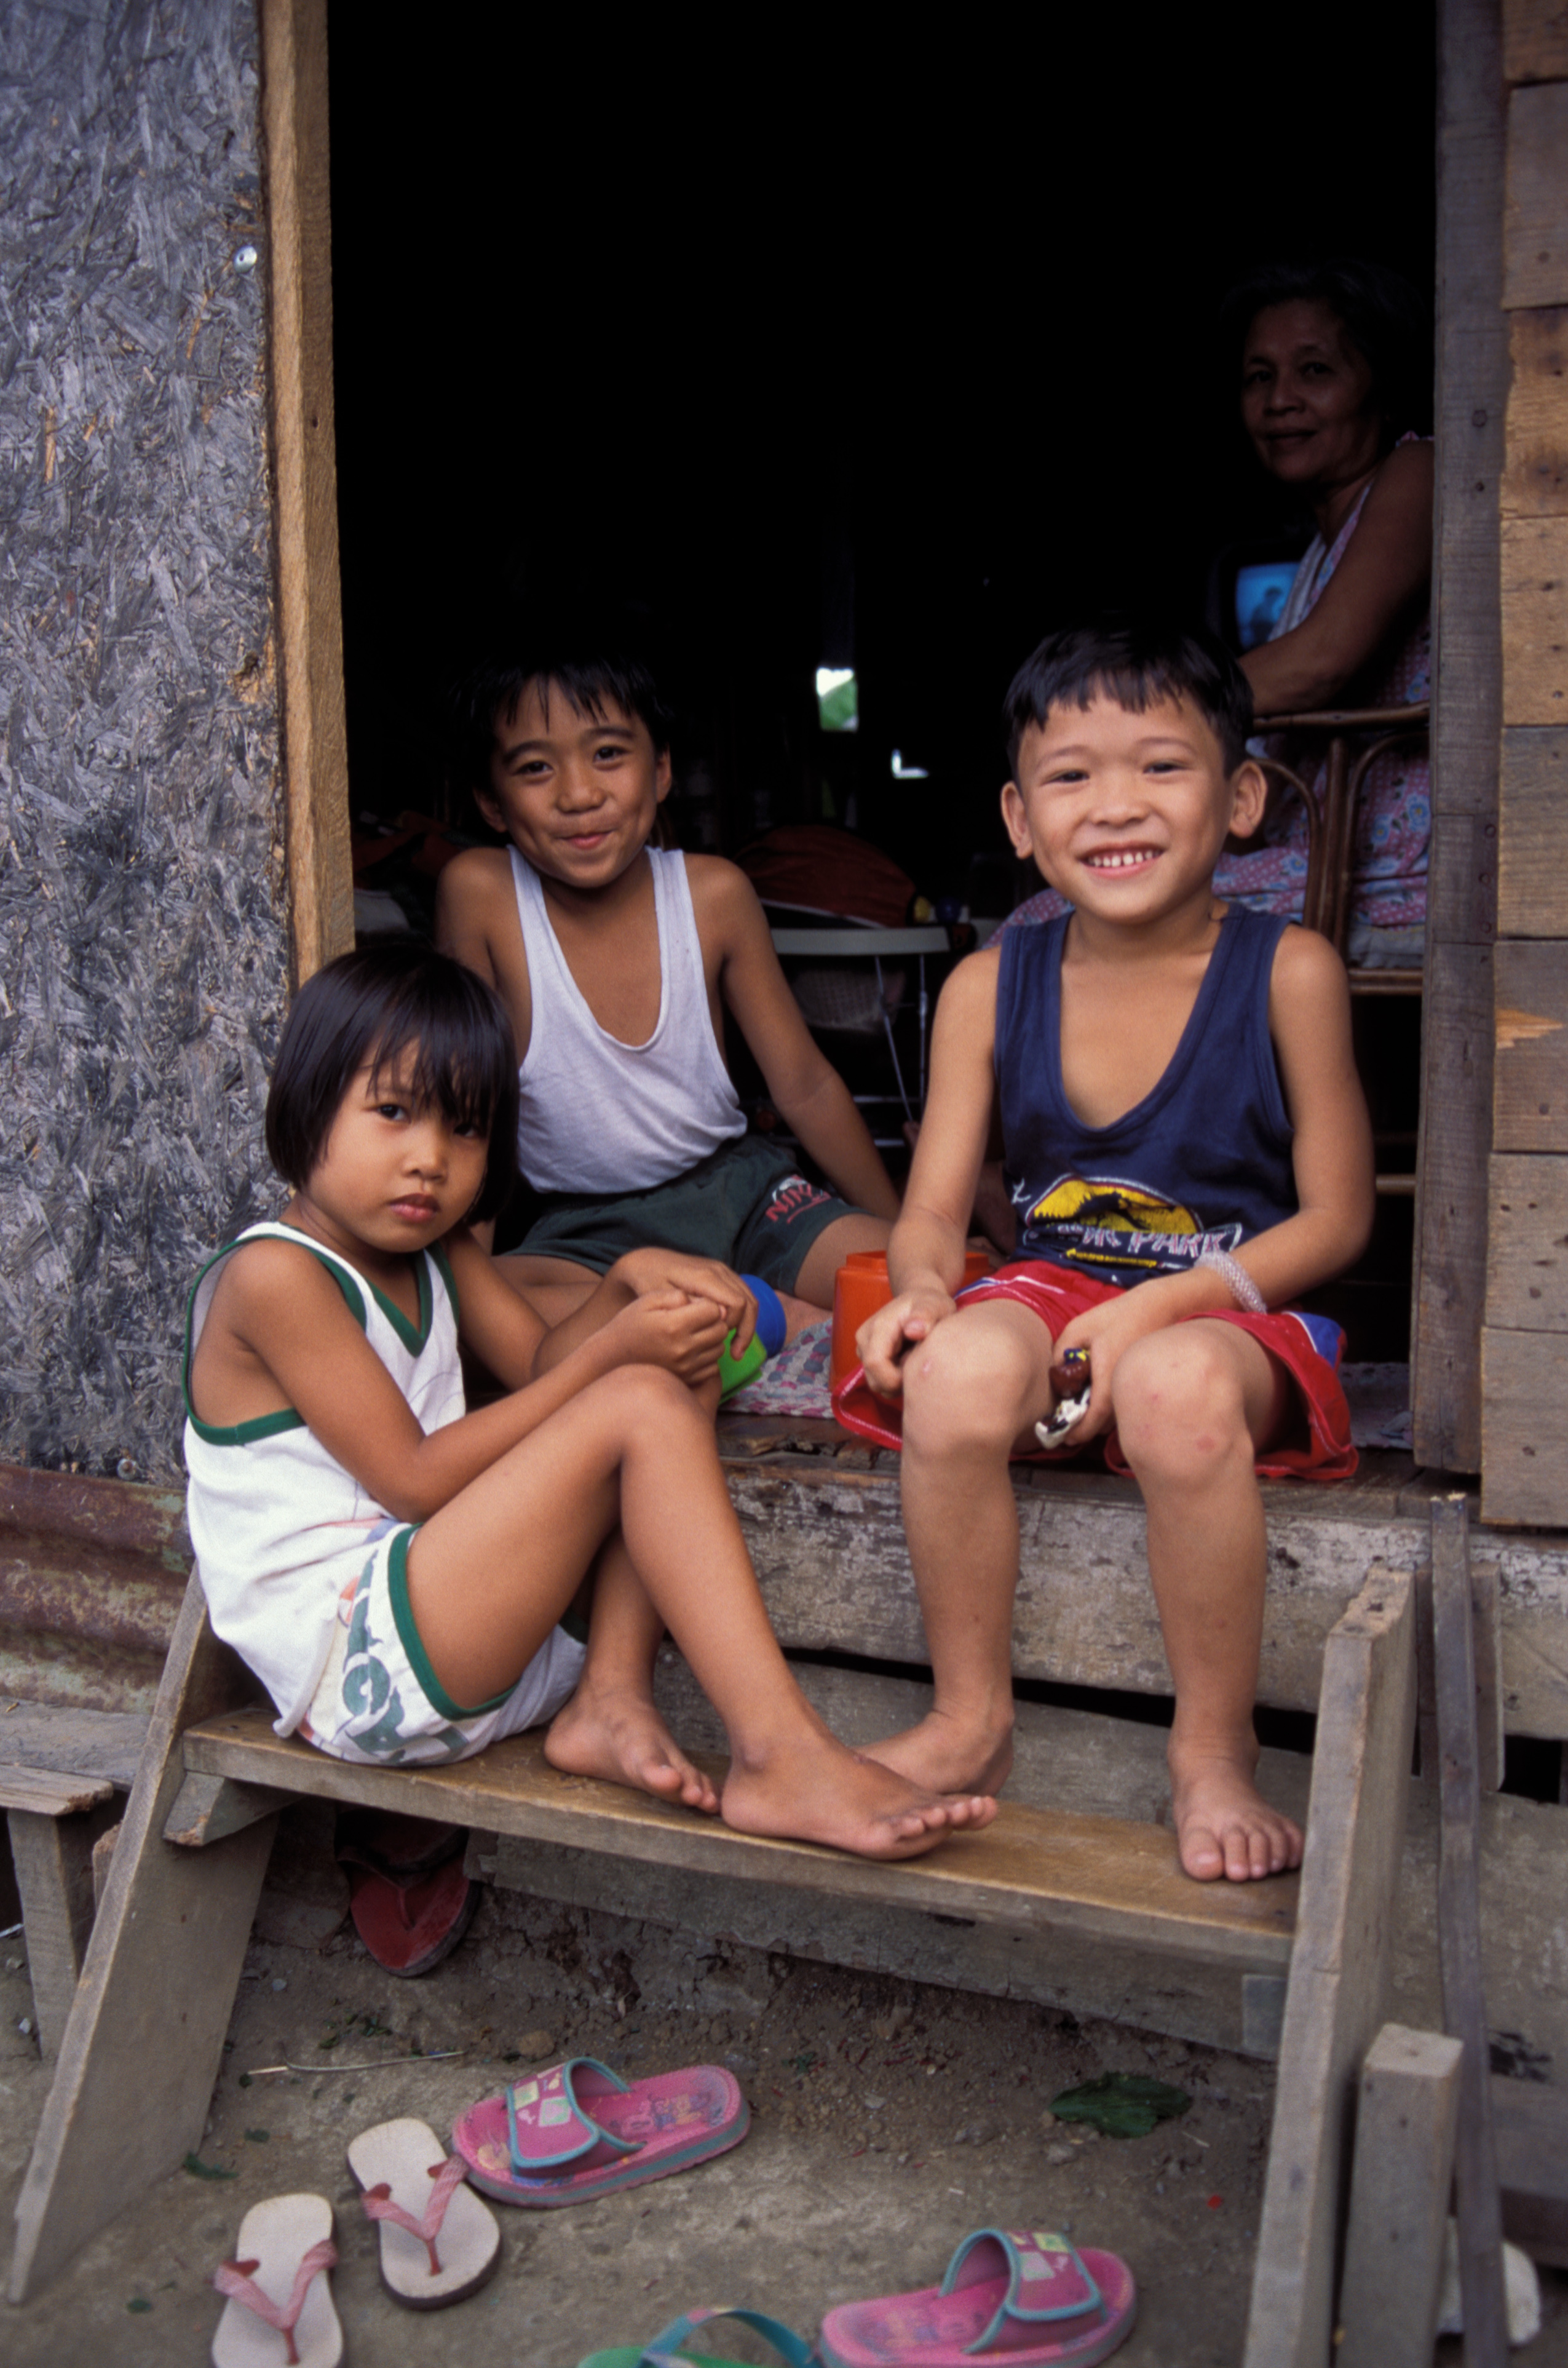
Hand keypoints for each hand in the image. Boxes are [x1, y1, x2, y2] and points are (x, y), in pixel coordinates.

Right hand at [603, 1289, 730, 1386]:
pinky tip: (692, 1349)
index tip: (696, 1304)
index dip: (708, 1304)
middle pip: (721, 1329)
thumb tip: (703, 1301)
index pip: (714, 1310)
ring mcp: (686, 1367)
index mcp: (674, 1325)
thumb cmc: (630, 1324)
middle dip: (714, 1320)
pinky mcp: (687, 1379)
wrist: (612, 1356)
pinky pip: (713, 1366)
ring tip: (694, 1333)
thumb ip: (677, 1295)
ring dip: (712, 1338)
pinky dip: (708, 1356)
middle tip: (698, 1318)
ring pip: (719, 1348)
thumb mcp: (648, 1300)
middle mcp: (683, 1349)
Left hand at [612, 1249, 756, 1353]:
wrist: (646, 1262)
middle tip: (736, 1354)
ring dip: (747, 1325)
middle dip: (746, 1330)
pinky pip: (743, 1296)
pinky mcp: (722, 1275)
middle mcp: (719, 1271)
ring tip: (736, 1349)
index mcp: (705, 1276)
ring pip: (750, 1299)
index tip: (717, 1340)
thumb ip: (688, 1306)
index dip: (732, 1325)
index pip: (737, 1303)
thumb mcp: (661, 1298)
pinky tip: (731, 1333)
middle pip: (749, 1302)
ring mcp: (723, 1271)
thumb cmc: (648, 1281)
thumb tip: (719, 1315)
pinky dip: (742, 1316)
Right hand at [856, 1286, 955, 1398]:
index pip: (875, 1363)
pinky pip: (880, 1381)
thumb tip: (912, 1330)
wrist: (919, 1303)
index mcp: (878, 1327)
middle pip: (875, 1380)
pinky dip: (896, 1379)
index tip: (917, 1369)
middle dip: (900, 1382)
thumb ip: (926, 1316)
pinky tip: (908, 1363)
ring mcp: (863, 1349)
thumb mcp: (935, 1306)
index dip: (896, 1377)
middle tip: (919, 1362)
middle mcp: (864, 1339)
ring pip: (877, 1384)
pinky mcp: (868, 1358)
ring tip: (914, 1360)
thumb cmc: (930, 1305)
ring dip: (898, 1381)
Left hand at [1051, 1276, 1196, 1443]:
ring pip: (1114, 1417)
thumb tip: (1055, 1376)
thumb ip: (1061, 1352)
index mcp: (1108, 1377)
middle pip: (1104, 1423)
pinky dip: (1109, 1407)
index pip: (1095, 1418)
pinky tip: (1098, 1391)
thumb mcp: (1078, 1328)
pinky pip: (1123, 1405)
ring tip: (1080, 1407)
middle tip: (1067, 1422)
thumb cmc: (1116, 1315)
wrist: (1156, 1307)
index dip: (1080, 1432)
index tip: (1066, 1438)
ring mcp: (1136, 1388)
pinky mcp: (1141, 1384)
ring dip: (1097, 1417)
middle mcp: (1125, 1388)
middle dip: (1085, 1426)